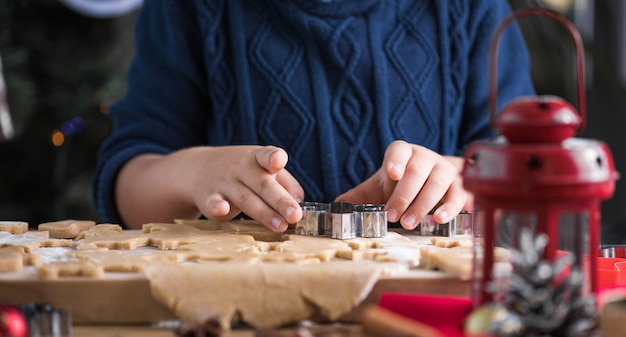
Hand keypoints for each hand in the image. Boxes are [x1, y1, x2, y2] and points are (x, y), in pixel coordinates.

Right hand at [190, 146, 303, 231]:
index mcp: (258, 158)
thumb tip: (301, 202)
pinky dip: (217, 207)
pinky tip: (223, 210)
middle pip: (263, 184)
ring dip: (263, 214)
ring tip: (280, 226)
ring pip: (245, 199)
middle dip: (280, 200)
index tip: (278, 161)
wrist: (198, 168)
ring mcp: (224, 182)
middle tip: (295, 215)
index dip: (273, 157)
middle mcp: (241, 168)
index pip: (267, 155)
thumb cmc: (242, 171)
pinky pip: (214, 203)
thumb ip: (285, 183)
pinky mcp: (209, 198)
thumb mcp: (263, 168)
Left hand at [334, 140, 471, 229]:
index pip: (399, 150)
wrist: (435, 180)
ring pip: (437, 183)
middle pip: (416, 171)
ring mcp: (444, 171)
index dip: (395, 160)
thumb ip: (360, 196)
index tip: (392, 174)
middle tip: (392, 216)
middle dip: (403, 195)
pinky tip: (439, 219)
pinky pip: (458, 195)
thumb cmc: (402, 183)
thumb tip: (336, 206)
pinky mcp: (459, 186)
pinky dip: (450, 208)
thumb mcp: (379, 187)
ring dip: (422, 205)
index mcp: (403, 153)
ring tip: (409, 223)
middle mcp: (425, 158)